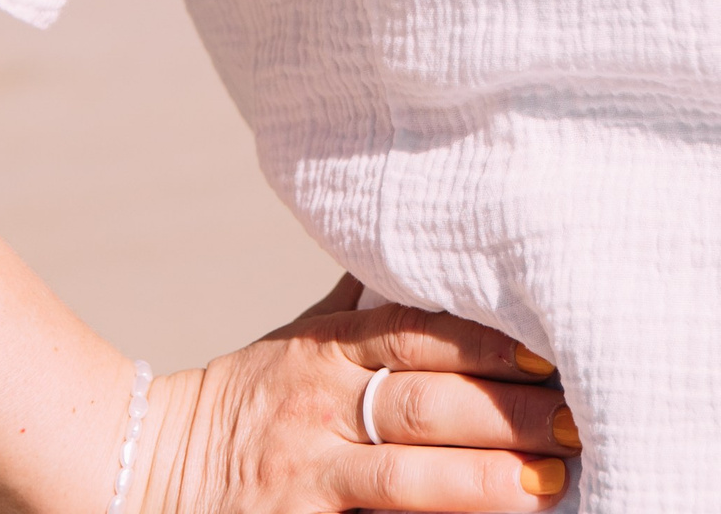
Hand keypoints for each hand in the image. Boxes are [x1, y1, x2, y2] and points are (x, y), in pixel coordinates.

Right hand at [138, 275, 581, 513]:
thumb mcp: (297, 340)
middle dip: (505, 413)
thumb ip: (363, 301)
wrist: (141, 471)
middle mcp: (318, 407)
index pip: (417, 334)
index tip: (552, 344)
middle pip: (423, 404)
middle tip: (579, 418)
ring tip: (548, 485)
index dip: (485, 340)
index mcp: (327, 348)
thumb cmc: (243, 400)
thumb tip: (428, 235)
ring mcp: (303, 475)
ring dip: (480, 483)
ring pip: (402, 478)